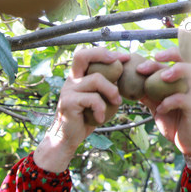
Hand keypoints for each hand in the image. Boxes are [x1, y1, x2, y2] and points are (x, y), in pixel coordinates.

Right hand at [34, 47, 128, 172]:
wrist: (67, 139)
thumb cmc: (85, 119)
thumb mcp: (98, 100)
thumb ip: (106, 87)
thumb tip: (124, 74)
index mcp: (78, 77)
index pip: (86, 54)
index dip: (105, 52)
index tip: (124, 57)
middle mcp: (71, 80)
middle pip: (82, 55)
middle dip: (103, 55)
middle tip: (120, 65)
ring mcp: (68, 90)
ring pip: (97, 79)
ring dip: (112, 91)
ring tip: (116, 103)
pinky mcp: (68, 102)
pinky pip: (93, 99)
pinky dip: (102, 109)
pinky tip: (100, 118)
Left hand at [136, 48, 190, 170]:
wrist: (188, 143)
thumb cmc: (174, 122)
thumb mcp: (157, 106)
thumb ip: (147, 95)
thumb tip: (128, 86)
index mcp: (180, 81)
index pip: (175, 59)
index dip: (161, 55)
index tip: (142, 60)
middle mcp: (190, 84)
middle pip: (183, 60)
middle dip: (167, 57)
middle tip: (146, 65)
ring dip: (177, 70)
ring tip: (163, 77)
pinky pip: (184, 98)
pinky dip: (169, 102)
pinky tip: (160, 109)